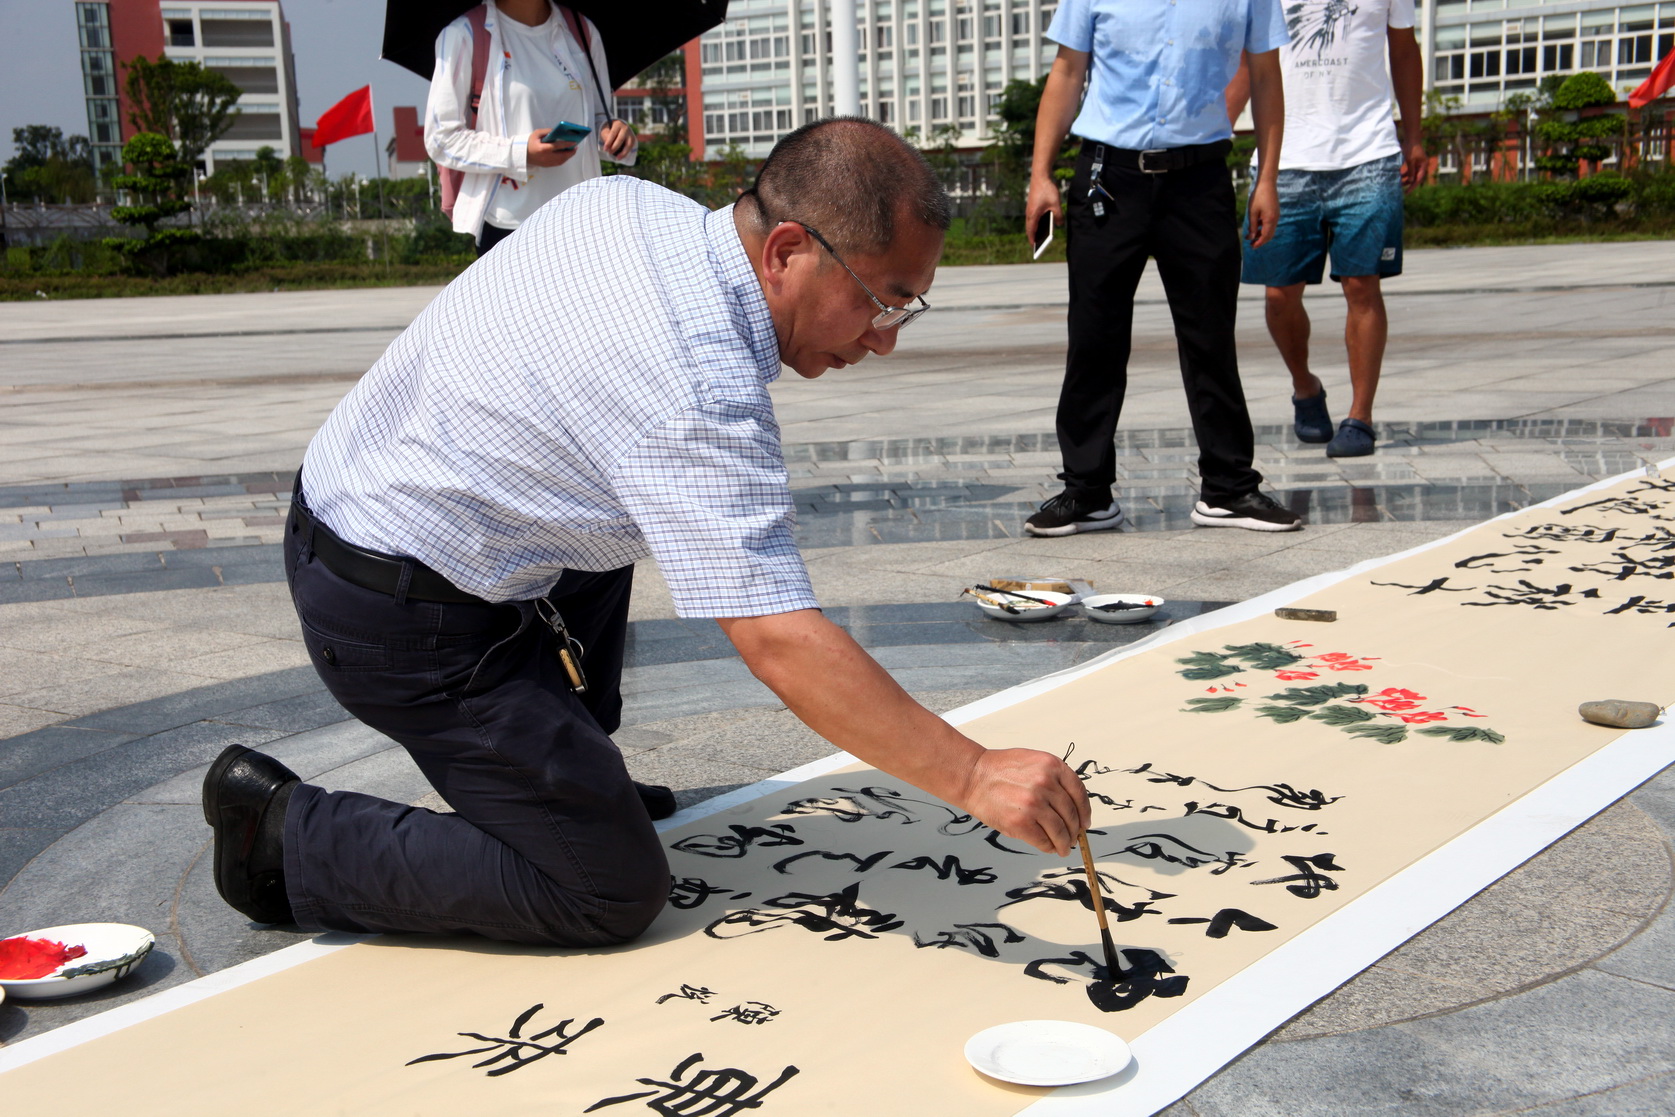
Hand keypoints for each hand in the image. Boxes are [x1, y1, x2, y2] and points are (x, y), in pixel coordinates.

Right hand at [527, 130, 577, 168]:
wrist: (523, 154)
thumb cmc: (530, 143)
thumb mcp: (536, 134)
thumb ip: (547, 132)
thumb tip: (557, 132)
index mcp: (543, 149)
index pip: (558, 146)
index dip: (567, 144)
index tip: (574, 142)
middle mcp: (546, 157)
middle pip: (562, 156)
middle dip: (570, 152)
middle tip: (576, 147)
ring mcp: (547, 163)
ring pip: (561, 161)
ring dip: (568, 156)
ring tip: (572, 150)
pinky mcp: (547, 166)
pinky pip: (558, 163)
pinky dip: (564, 159)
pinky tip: (566, 154)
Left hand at [598, 119, 635, 159]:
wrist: (619, 128)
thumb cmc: (610, 130)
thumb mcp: (606, 131)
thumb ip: (606, 136)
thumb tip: (609, 146)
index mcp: (618, 124)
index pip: (613, 133)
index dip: (609, 142)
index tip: (605, 149)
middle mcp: (625, 128)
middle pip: (620, 139)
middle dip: (614, 147)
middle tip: (609, 153)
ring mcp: (630, 134)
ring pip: (628, 145)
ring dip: (623, 152)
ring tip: (617, 158)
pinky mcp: (633, 140)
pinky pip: (630, 148)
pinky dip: (625, 153)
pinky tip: (620, 157)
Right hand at [954, 748, 1090, 856]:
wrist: (973, 776)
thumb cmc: (1000, 770)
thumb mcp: (1034, 763)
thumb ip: (1054, 780)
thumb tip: (1071, 809)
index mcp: (1052, 766)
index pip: (1079, 793)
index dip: (1085, 812)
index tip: (1085, 822)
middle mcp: (1046, 784)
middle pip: (1072, 815)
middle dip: (1075, 831)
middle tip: (1074, 838)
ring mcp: (1034, 804)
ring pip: (1061, 831)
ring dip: (1065, 843)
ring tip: (1064, 848)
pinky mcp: (1021, 822)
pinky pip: (1043, 841)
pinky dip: (1048, 847)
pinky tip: (1048, 847)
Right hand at [1023, 172, 1063, 246]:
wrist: (1040, 176)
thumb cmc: (1047, 190)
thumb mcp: (1056, 204)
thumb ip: (1058, 216)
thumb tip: (1060, 224)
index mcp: (1033, 215)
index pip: (1031, 230)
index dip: (1032, 239)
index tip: (1034, 246)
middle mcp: (1029, 212)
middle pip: (1030, 227)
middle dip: (1034, 235)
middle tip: (1038, 243)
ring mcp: (1030, 208)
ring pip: (1032, 221)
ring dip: (1035, 228)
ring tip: (1041, 235)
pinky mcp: (1032, 204)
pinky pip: (1033, 216)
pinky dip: (1037, 221)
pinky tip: (1043, 223)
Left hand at [1246, 179, 1278, 247]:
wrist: (1267, 183)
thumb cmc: (1258, 197)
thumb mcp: (1252, 212)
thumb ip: (1253, 226)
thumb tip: (1252, 237)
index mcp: (1270, 220)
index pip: (1265, 236)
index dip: (1259, 243)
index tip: (1252, 247)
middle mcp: (1275, 219)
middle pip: (1269, 235)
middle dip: (1260, 240)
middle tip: (1251, 244)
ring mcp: (1276, 215)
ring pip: (1270, 229)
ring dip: (1261, 234)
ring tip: (1250, 236)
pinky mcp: (1275, 212)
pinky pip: (1270, 223)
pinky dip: (1263, 227)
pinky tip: (1255, 226)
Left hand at [1401, 139, 1427, 190]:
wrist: (1411, 139)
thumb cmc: (1411, 149)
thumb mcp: (1410, 161)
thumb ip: (1411, 171)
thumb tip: (1410, 181)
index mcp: (1423, 165)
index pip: (1419, 179)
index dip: (1413, 186)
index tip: (1407, 192)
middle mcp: (1422, 166)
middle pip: (1416, 178)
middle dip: (1408, 184)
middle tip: (1401, 190)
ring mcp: (1418, 164)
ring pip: (1412, 175)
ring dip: (1406, 179)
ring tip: (1398, 184)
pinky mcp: (1413, 162)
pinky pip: (1409, 171)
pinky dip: (1404, 174)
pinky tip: (1399, 177)